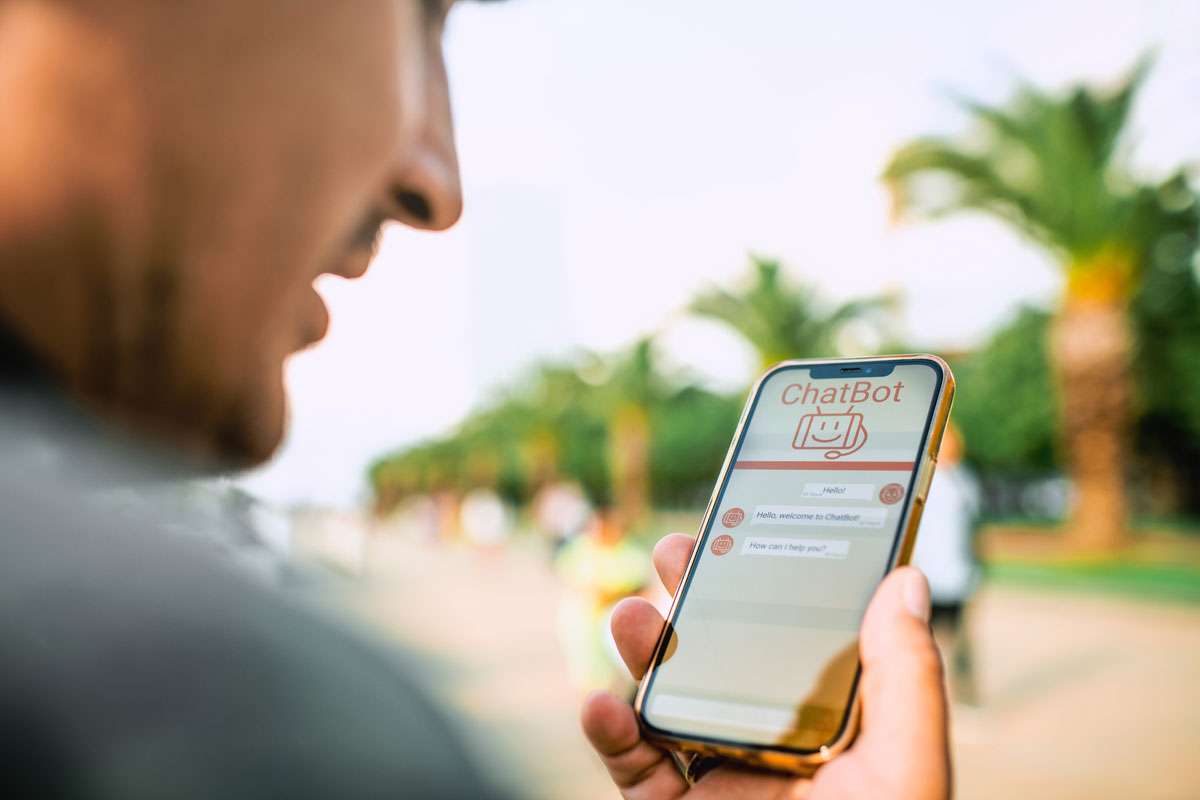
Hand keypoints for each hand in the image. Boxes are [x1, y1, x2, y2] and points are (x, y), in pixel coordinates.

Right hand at [581, 533, 949, 799]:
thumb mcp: (907, 772)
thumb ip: (907, 679)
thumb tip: (903, 580)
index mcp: (830, 726)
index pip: (797, 636)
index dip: (774, 578)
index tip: (753, 524)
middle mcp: (769, 744)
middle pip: (721, 654)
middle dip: (693, 599)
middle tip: (675, 551)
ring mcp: (716, 780)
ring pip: (665, 698)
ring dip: (640, 653)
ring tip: (629, 617)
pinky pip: (630, 767)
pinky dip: (607, 733)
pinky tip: (602, 704)